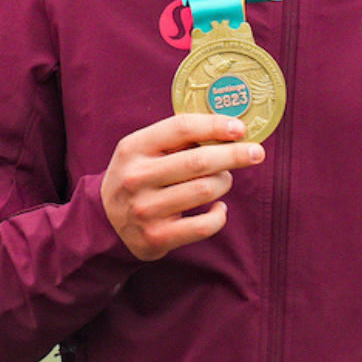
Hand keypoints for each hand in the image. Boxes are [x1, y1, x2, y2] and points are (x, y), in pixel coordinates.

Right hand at [101, 114, 265, 260]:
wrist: (106, 222)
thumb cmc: (136, 177)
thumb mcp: (141, 151)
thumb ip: (176, 140)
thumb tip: (227, 129)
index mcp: (133, 148)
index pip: (180, 128)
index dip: (214, 125)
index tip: (240, 128)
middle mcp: (137, 177)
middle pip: (198, 161)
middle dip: (234, 155)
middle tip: (256, 153)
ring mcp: (146, 209)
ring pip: (205, 190)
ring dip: (224, 183)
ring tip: (223, 180)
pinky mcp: (157, 236)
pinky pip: (204, 225)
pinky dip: (219, 215)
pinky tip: (217, 209)